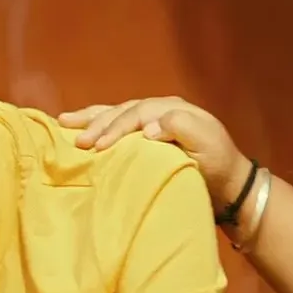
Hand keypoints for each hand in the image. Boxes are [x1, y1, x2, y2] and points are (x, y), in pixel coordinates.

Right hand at [58, 97, 250, 207]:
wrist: (229, 183)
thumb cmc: (218, 164)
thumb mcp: (207, 144)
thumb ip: (182, 128)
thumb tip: (148, 129)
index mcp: (173, 109)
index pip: (137, 113)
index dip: (117, 128)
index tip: (99, 147)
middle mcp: (160, 109)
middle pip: (122, 111)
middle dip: (98, 123)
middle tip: (77, 140)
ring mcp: (153, 121)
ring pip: (116, 113)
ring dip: (91, 119)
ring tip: (63, 121)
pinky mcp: (147, 137)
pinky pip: (119, 124)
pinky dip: (99, 124)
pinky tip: (79, 127)